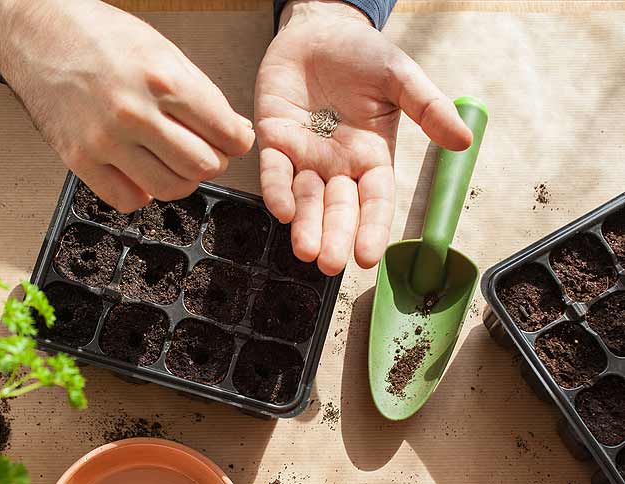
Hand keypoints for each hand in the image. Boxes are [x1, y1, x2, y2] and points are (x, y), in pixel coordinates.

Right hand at [0, 0, 254, 211]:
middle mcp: (134, 113)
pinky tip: (141, 171)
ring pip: (170, 188)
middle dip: (212, 161)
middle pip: (202, 166)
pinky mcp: (79, 159)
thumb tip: (236, 132)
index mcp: (163, 80)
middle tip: (204, 151)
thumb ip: (204, 95)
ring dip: (182, 180)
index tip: (232, 141)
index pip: (226, 133)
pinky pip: (128, 200)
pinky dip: (143, 193)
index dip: (237, 142)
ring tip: (174, 162)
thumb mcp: (164, 52)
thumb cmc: (102, 37)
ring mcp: (104, 140)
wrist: (39, 32)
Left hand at [254, 0, 471, 274]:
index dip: (372, 228)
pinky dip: (276, 189)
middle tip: (330, 265)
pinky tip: (281, 210)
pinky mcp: (274, 139)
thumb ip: (428, 107)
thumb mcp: (400, 78)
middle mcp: (337, 164)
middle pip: (338, 208)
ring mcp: (304, 155)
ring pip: (305, 198)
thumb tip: (463, 140)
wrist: (319, 30)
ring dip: (304, 225)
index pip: (374, 201)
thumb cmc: (363, 54)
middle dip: (334, 236)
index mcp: (372, 157)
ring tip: (305, 252)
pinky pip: (274, 170)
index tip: (369, 257)